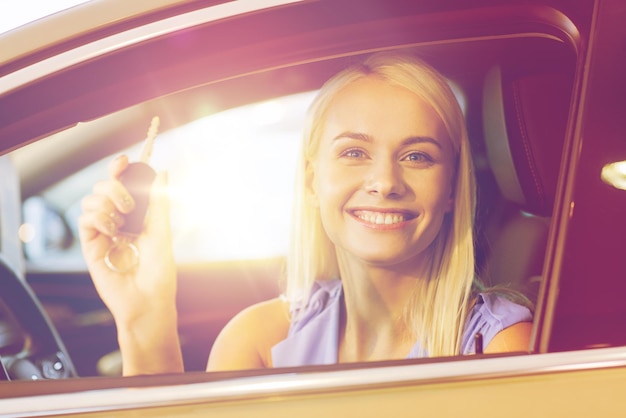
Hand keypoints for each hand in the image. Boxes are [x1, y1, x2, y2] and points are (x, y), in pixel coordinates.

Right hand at [78, 154, 175, 323]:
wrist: (148, 301)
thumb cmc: (159, 271)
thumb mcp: (162, 232)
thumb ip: (160, 202)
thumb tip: (163, 172)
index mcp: (136, 216)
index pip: (123, 185)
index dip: (120, 169)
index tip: (124, 160)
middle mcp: (118, 222)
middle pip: (103, 187)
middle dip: (113, 186)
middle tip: (128, 203)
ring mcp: (103, 233)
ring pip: (90, 201)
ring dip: (106, 203)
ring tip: (122, 222)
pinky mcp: (91, 247)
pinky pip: (84, 220)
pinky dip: (97, 218)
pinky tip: (112, 230)